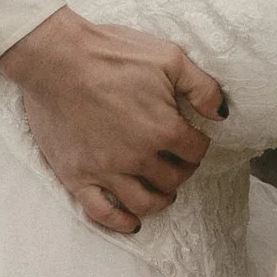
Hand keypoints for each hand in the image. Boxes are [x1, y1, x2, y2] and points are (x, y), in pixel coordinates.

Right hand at [0, 7, 226, 236]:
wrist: (55, 58)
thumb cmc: (111, 53)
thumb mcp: (169, 58)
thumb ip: (202, 87)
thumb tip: (221, 113)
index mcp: (163, 129)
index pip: (195, 151)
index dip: (198, 145)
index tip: (192, 139)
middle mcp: (138, 156)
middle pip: (173, 179)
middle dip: (182, 171)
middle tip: (177, 162)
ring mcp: (106, 170)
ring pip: (144, 203)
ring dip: (160, 200)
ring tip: (162, 192)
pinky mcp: (77, 175)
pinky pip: (101, 212)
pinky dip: (120, 222)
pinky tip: (131, 221)